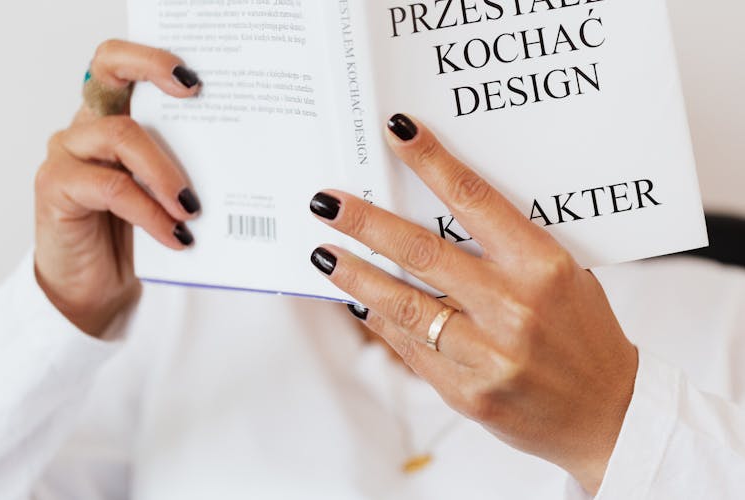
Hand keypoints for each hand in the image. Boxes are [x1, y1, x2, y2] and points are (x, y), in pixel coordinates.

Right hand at [35, 40, 201, 336]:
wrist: (98, 286)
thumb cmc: (137, 235)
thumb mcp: (168, 195)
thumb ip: (190, 170)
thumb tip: (248, 162)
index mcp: (116, 118)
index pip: (122, 63)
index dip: (152, 58)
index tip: (195, 80)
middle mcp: (88, 126)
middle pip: (108, 70)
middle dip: (154, 72)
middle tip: (195, 96)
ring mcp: (69, 153)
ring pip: (121, 135)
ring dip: (166, 171)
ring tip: (193, 208)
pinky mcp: (56, 187)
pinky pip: (111, 189)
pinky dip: (150, 213)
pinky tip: (177, 236)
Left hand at [309, 114, 637, 493]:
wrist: (607, 414)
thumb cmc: (584, 334)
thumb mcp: (562, 275)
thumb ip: (508, 248)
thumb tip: (440, 214)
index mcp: (542, 266)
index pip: (475, 199)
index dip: (431, 161)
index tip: (396, 132)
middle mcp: (513, 307)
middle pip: (421, 252)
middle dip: (366, 223)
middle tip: (327, 202)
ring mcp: (488, 354)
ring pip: (402, 304)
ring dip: (356, 275)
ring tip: (325, 254)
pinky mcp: (468, 393)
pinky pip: (410, 347)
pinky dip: (379, 320)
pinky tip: (360, 300)